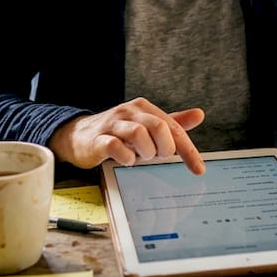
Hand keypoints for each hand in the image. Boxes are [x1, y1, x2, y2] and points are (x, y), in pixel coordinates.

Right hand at [49, 97, 205, 174]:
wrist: (78, 136)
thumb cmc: (116, 133)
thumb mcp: (146, 126)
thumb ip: (172, 122)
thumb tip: (199, 114)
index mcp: (143, 108)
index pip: (173, 127)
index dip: (188, 149)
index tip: (198, 168)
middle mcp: (128, 112)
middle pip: (158, 126)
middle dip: (164, 148)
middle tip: (158, 156)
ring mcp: (112, 124)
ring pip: (138, 134)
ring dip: (145, 152)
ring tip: (139, 156)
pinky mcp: (98, 140)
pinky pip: (116, 147)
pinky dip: (126, 158)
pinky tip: (126, 160)